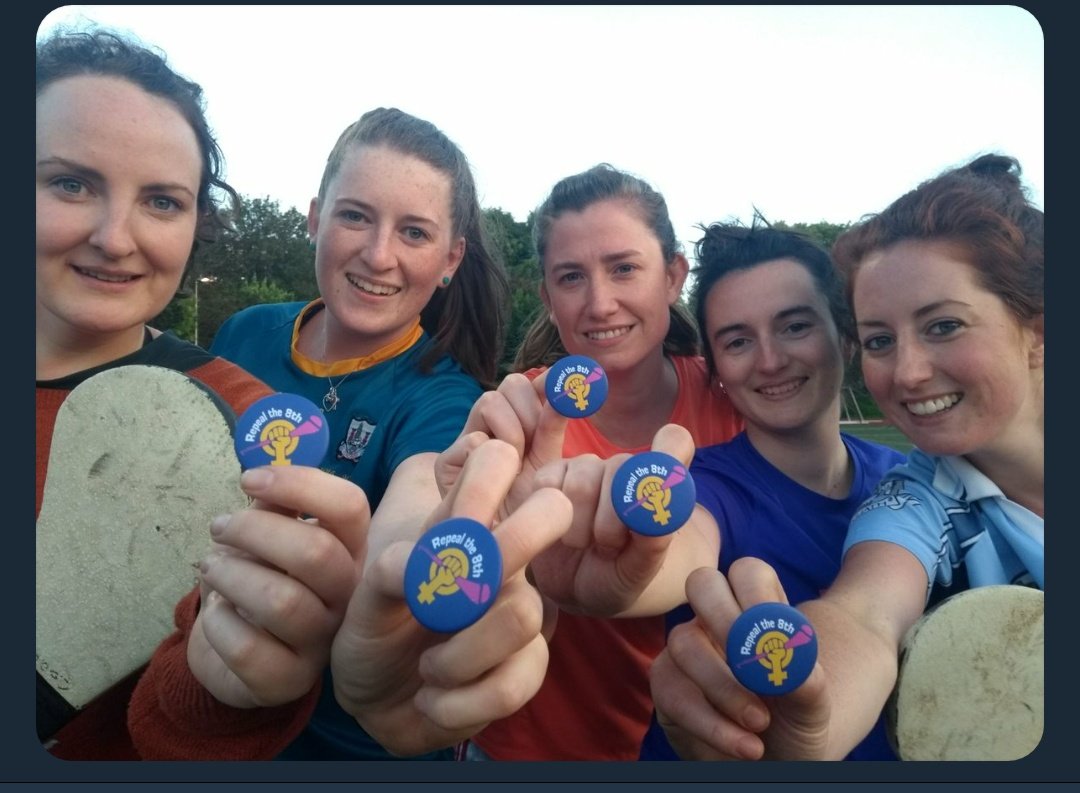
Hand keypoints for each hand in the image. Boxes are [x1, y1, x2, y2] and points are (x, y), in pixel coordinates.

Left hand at [188, 465, 367, 707]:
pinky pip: (250, 648)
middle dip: (254, 530)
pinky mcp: (289, 680)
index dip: (301, 484)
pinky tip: (215, 614)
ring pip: (281, 601)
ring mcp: (322, 641)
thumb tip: (265, 474)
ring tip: (210, 568)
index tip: (249, 479)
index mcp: (349, 549)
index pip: (350, 506)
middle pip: (315, 552)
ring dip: (231, 576)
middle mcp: (347, 595)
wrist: (238, 654)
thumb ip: (273, 504)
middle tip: (218, 527)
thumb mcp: (269, 536)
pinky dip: (218, 624)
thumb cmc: (259, 579)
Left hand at [331, 438, 572, 756]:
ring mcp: (518, 610)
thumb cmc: (372, 633)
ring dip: (457, 657)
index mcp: (460, 527)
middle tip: (465, 589)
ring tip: (426, 670)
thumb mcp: (364, 598)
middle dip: (516, 541)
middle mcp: (501, 560)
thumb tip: (418, 563)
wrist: (373, 702)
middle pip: (551, 511)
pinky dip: (458, 701)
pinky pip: (513, 681)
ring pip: (521, 613)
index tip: (452, 527)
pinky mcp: (526, 668)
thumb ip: (388, 570)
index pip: (497, 460)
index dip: (488, 475)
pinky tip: (433, 701)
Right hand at [434, 372, 566, 516]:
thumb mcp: (547, 462)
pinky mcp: (446, 462)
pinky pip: (474, 439)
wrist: (502, 544)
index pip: (528, 384)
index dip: (546, 383)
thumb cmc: (525, 504)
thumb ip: (553, 426)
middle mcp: (489, 425)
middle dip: (531, 411)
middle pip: (511, 384)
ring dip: (512, 433)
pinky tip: (495, 481)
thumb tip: (564, 389)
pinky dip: (490, 457)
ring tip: (515, 465)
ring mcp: (465, 441)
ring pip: (490, 402)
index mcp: (516, 421)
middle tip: (535, 445)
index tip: (563, 393)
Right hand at [526, 423, 704, 615]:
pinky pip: (548, 483)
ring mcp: (586, 467)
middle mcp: (623, 467)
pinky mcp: (551, 474)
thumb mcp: (639, 570)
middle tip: (608, 548)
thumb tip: (655, 513)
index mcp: (655, 483)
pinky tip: (560, 530)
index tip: (658, 481)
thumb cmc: (616, 575)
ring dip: (581, 526)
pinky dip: (553, 516)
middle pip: (620, 468)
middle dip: (611, 520)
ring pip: (582, 482)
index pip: (675, 443)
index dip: (670, 449)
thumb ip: (653, 541)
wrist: (574, 588)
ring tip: (584, 544)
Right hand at [650, 558, 831, 759]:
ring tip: (759, 723)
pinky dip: (711, 723)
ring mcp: (686, 648)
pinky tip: (744, 745)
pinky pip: (674, 692)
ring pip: (684, 642)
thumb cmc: (794, 721)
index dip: (757, 593)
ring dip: (723, 686)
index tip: (776, 635)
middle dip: (725, 620)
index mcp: (756, 608)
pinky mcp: (666, 684)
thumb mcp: (813, 706)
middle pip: (702, 584)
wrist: (774, 760)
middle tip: (753, 667)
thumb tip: (795, 669)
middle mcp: (715, 619)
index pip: (748, 572)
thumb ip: (809, 684)